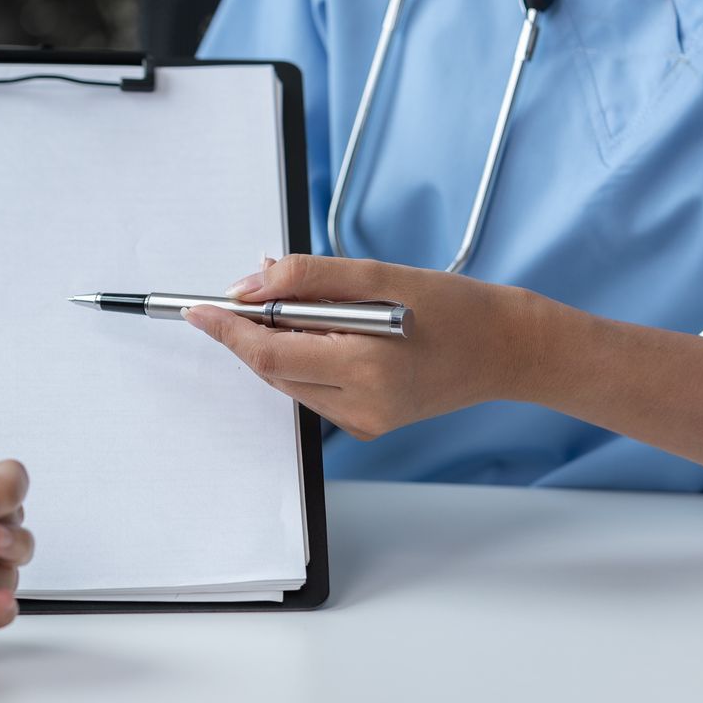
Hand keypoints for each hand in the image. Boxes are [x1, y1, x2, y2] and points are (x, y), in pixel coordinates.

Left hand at [184, 254, 540, 440]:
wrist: (505, 350)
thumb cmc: (453, 307)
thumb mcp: (379, 275)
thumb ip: (309, 278)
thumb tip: (247, 287)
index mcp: (366, 366)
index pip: (270, 355)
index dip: (227, 331)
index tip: (196, 309)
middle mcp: (361, 405)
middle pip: (274, 371)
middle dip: (250, 333)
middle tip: (242, 295)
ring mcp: (364, 422)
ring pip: (290, 382)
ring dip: (279, 346)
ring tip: (303, 310)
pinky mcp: (367, 426)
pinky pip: (313, 391)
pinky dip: (305, 360)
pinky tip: (329, 335)